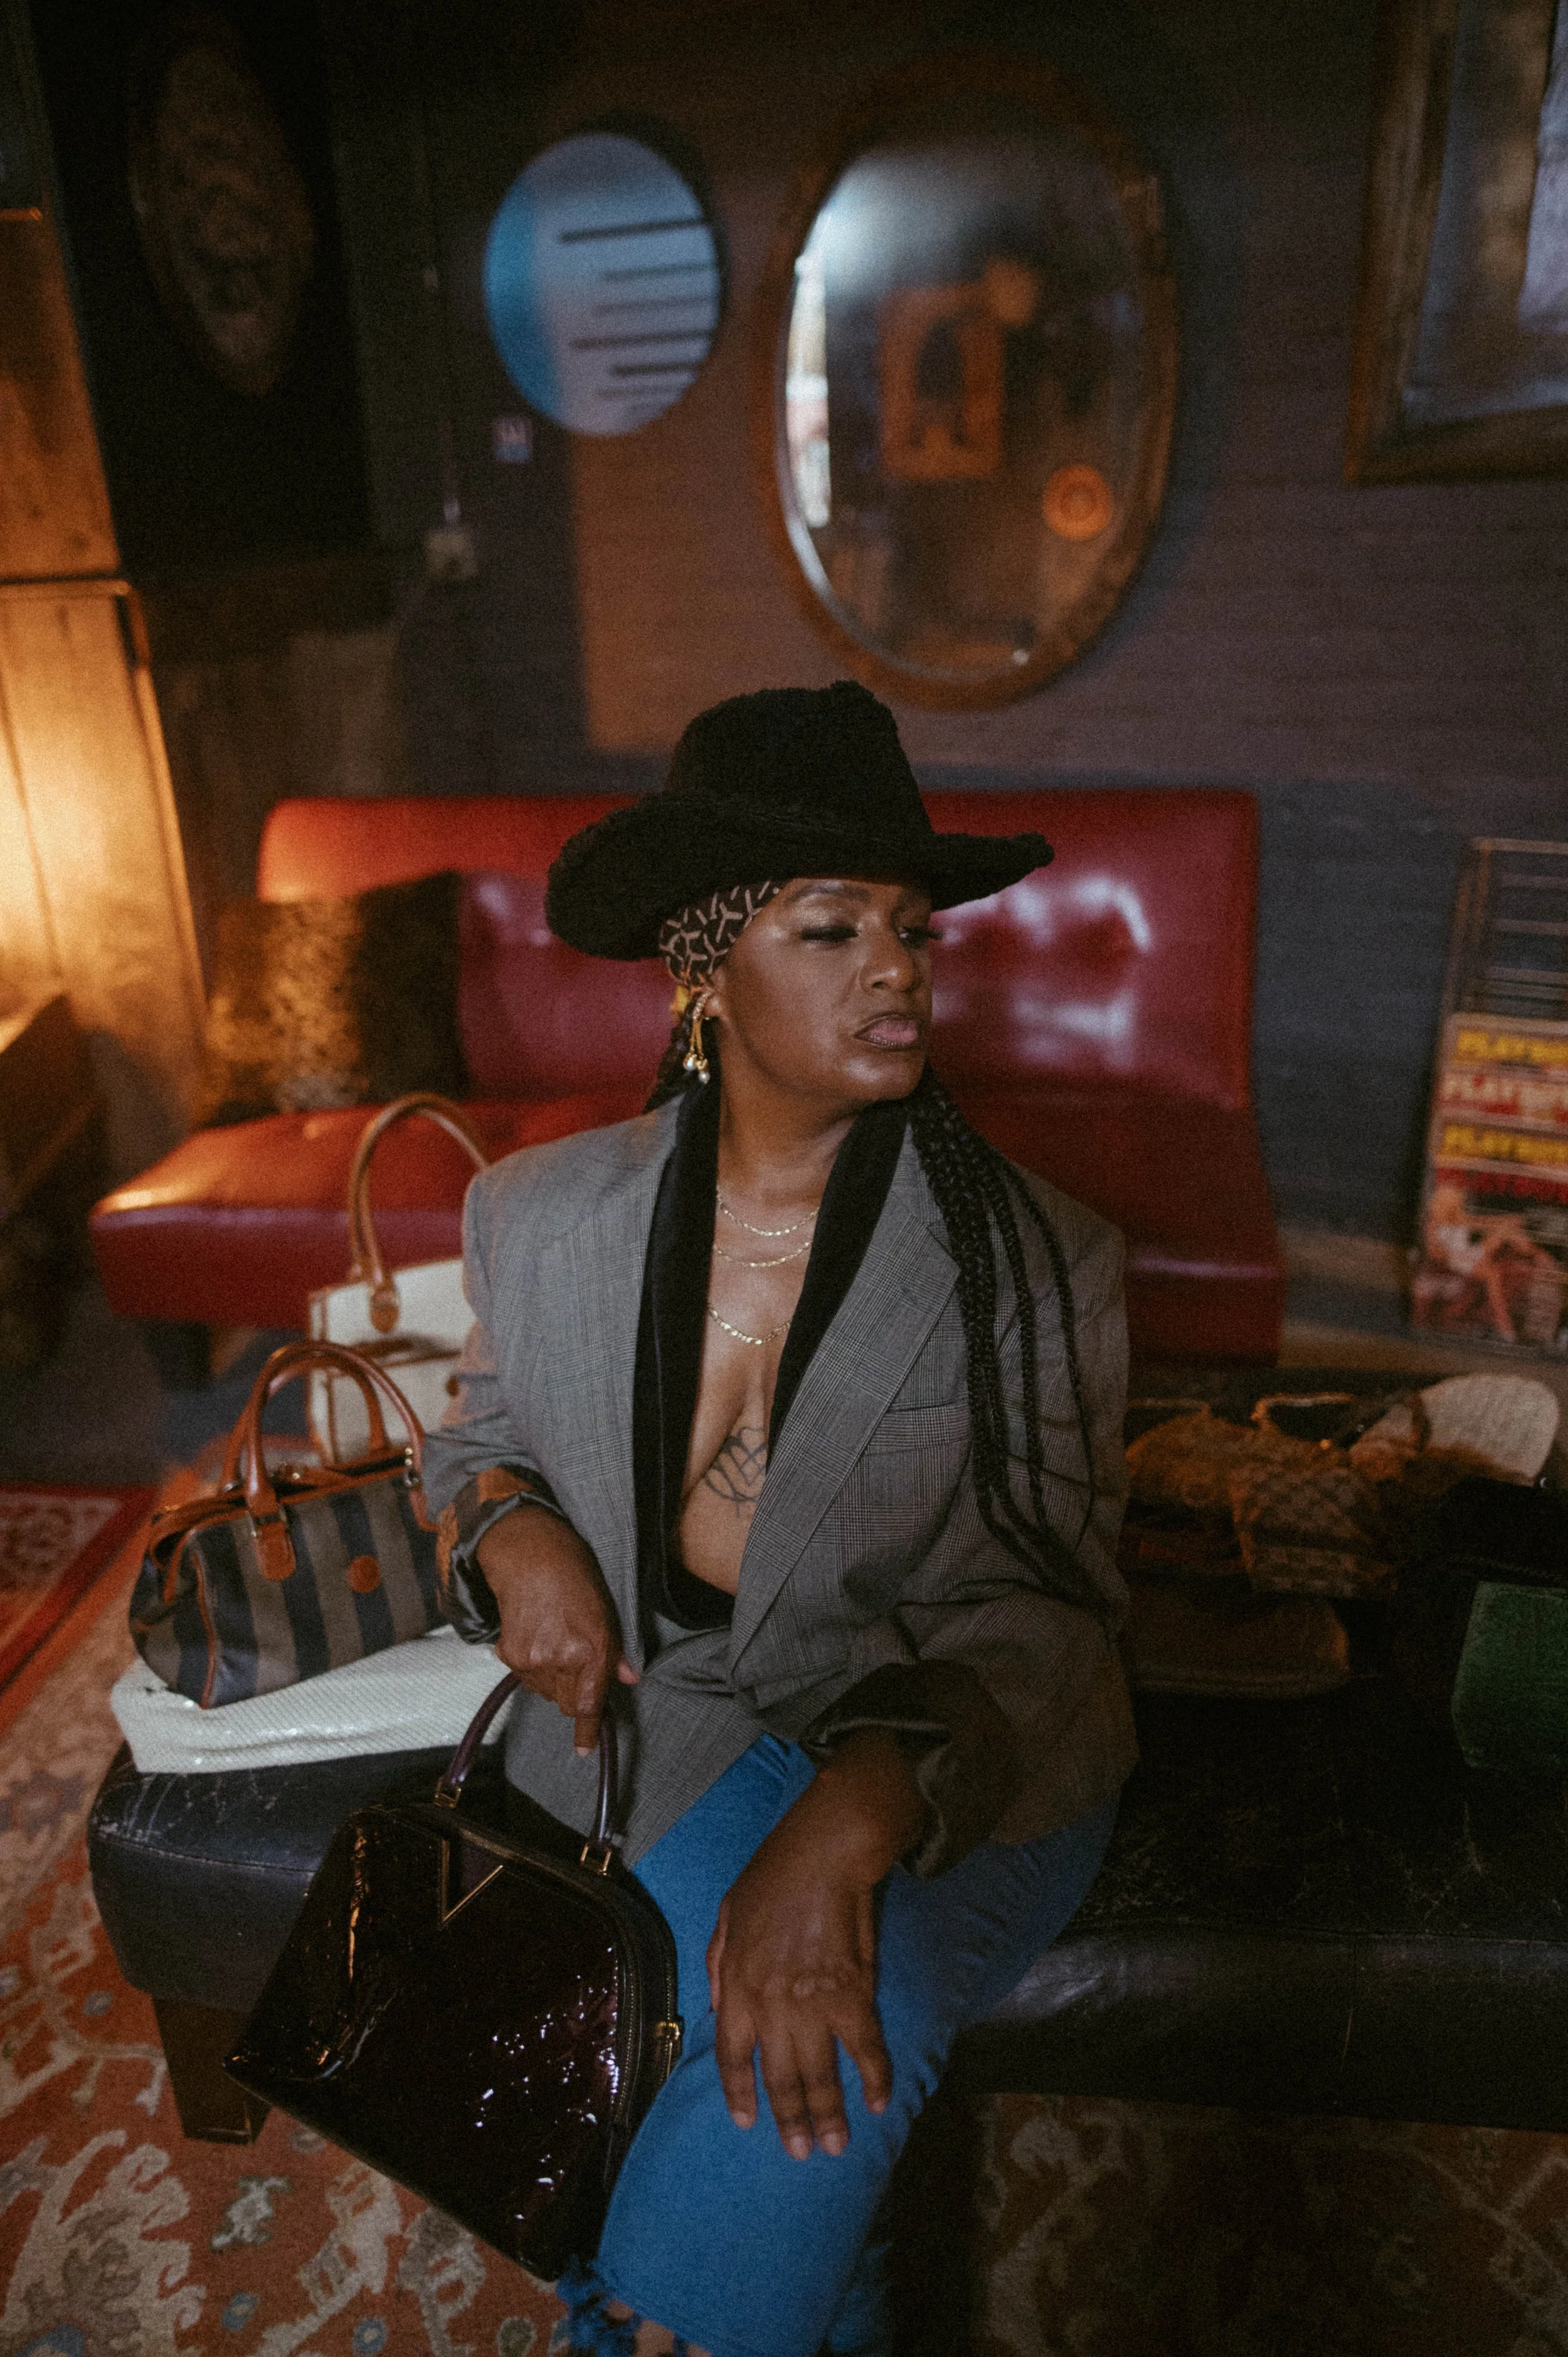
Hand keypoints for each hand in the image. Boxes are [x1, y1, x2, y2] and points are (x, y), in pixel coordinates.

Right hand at [476, 1505, 637, 1752]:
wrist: (528, 1554)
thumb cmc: (573, 1575)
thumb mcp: (605, 1610)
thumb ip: (615, 1651)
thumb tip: (629, 1679)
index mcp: (590, 1647)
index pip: (588, 1703)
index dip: (586, 1731)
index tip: (584, 1749)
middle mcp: (560, 1659)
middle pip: (565, 1704)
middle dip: (573, 1697)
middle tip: (575, 1668)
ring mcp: (531, 1659)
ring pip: (545, 1692)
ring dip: (553, 1682)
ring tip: (555, 1643)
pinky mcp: (509, 1654)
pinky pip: (525, 1678)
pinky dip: (534, 1669)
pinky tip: (537, 1638)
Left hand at [705, 1733, 927, 2159]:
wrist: (824, 1851)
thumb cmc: (773, 1875)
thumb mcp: (726, 1915)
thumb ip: (718, 1964)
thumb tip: (719, 2006)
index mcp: (735, 1984)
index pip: (730, 2053)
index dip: (739, 2092)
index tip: (748, 2121)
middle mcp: (770, 2003)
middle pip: (778, 2075)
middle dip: (790, 2119)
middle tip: (801, 2152)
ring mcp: (812, 2002)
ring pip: (819, 2072)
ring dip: (829, 2114)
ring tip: (836, 2146)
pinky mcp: (852, 1993)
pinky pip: (864, 2047)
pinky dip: (874, 2077)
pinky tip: (878, 2102)